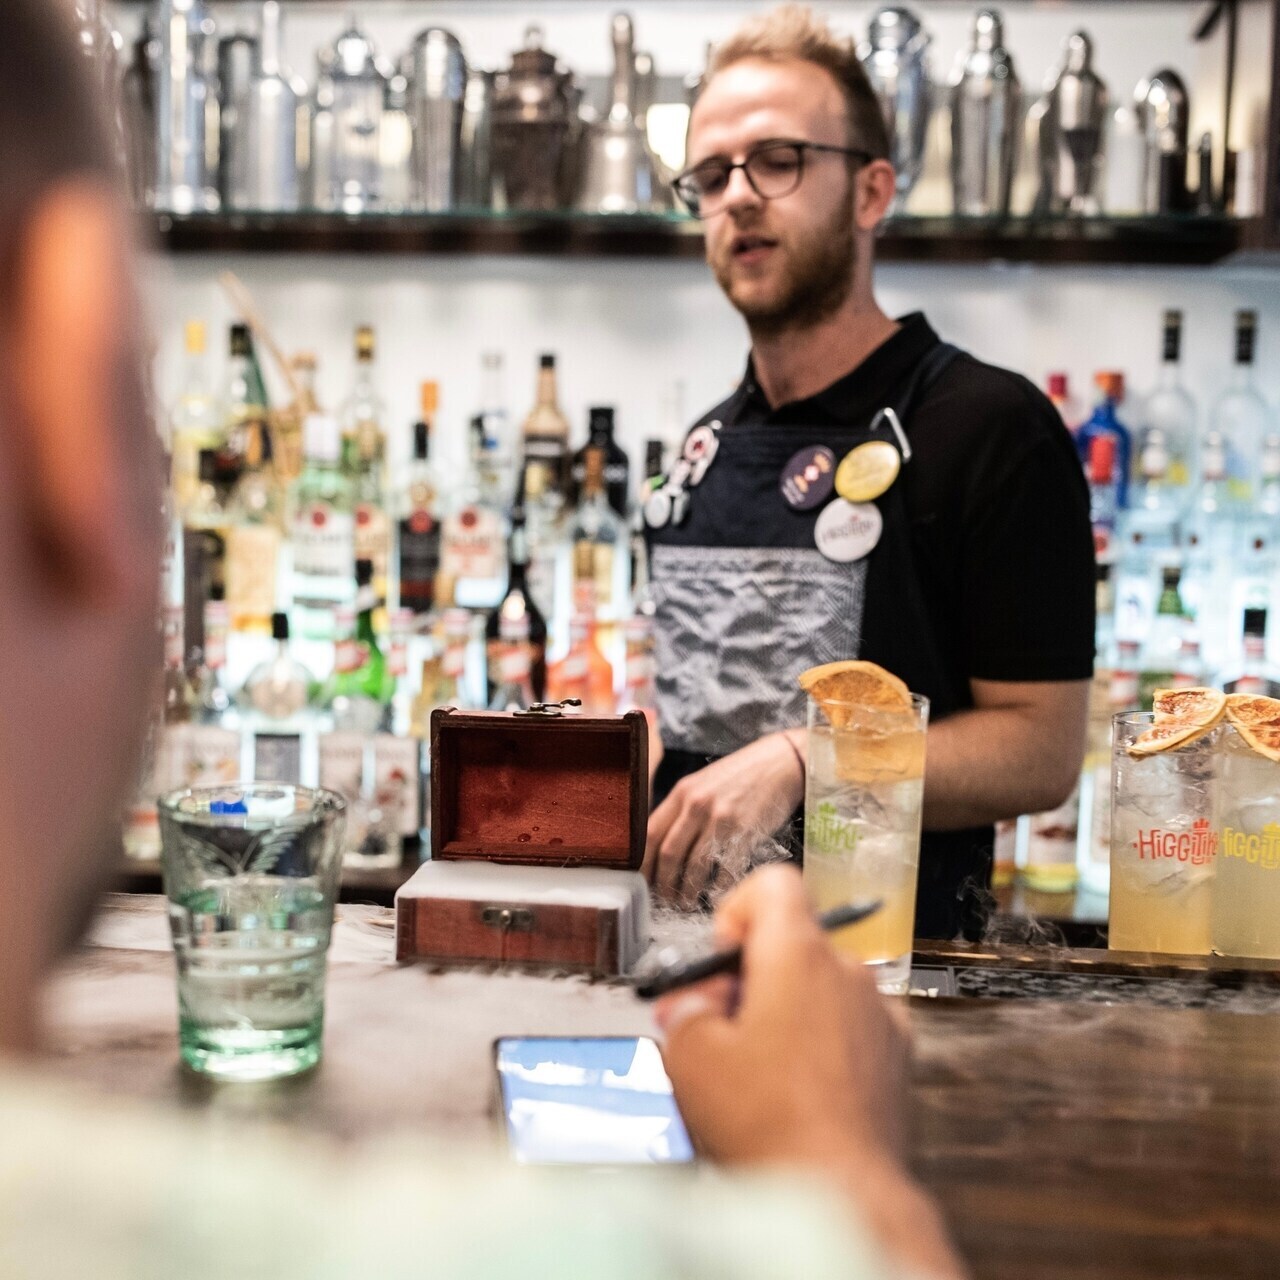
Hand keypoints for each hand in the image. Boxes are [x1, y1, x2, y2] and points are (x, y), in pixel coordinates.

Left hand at [643, 733, 804, 907]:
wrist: (780, 764)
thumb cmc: (740, 776)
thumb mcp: (702, 784)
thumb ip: (681, 810)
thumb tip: (659, 844)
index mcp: (682, 792)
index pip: (649, 833)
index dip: (641, 862)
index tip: (640, 880)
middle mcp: (697, 805)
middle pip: (669, 853)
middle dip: (663, 882)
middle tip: (663, 898)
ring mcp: (721, 819)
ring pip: (695, 866)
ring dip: (687, 891)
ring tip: (685, 902)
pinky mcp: (745, 833)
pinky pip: (726, 870)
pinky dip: (718, 888)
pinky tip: (714, 896)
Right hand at [656, 866, 964, 1277]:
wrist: (843, 1195)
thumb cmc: (769, 1124)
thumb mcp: (691, 1058)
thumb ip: (683, 1011)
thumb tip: (688, 1006)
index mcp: (799, 954)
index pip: (775, 882)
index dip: (738, 911)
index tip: (722, 963)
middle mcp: (848, 971)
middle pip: (793, 943)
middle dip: (751, 977)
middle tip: (719, 1029)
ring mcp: (880, 1013)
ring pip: (821, 988)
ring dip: (787, 1013)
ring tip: (758, 1072)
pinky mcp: (897, 1055)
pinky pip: (849, 1026)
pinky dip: (822, 1044)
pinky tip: (798, 1093)